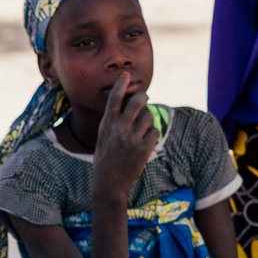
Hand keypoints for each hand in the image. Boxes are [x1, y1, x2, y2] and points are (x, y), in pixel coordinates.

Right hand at [92, 72, 157, 197]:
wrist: (109, 183)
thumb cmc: (105, 159)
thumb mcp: (103, 137)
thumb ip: (114, 122)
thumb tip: (130, 105)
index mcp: (107, 124)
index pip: (114, 98)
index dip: (121, 85)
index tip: (127, 75)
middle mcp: (120, 128)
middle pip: (137, 102)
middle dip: (143, 97)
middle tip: (144, 97)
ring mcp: (132, 138)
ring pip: (148, 117)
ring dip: (147, 120)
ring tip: (140, 130)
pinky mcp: (144, 148)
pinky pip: (154, 132)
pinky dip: (151, 135)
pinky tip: (144, 143)